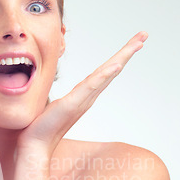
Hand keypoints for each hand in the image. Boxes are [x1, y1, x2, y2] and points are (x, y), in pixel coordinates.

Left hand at [17, 31, 147, 155]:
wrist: (35, 144)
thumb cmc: (42, 126)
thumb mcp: (53, 104)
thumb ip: (59, 97)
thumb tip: (53, 88)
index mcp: (84, 94)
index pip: (104, 71)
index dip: (118, 56)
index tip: (132, 42)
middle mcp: (88, 96)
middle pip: (112, 69)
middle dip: (128, 51)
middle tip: (144, 34)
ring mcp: (82, 100)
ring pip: (106, 74)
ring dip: (122, 57)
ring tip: (138, 43)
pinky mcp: (72, 103)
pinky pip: (91, 86)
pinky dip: (105, 75)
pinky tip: (117, 65)